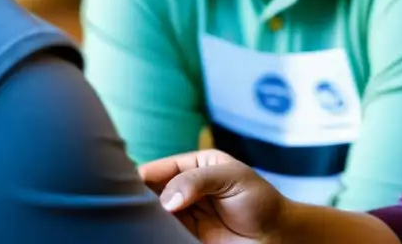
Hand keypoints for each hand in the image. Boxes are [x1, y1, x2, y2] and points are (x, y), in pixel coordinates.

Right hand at [140, 149, 288, 243]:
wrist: (276, 236)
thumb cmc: (261, 201)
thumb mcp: (233, 178)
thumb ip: (199, 182)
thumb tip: (167, 199)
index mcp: (197, 165)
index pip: (162, 167)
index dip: (142, 175)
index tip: (125, 185)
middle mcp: (186, 187)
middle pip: (152, 190)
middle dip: (138, 196)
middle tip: (127, 204)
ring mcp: (185, 213)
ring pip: (153, 212)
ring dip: (144, 216)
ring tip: (134, 220)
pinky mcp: (185, 236)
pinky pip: (162, 232)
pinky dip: (153, 232)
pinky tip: (146, 232)